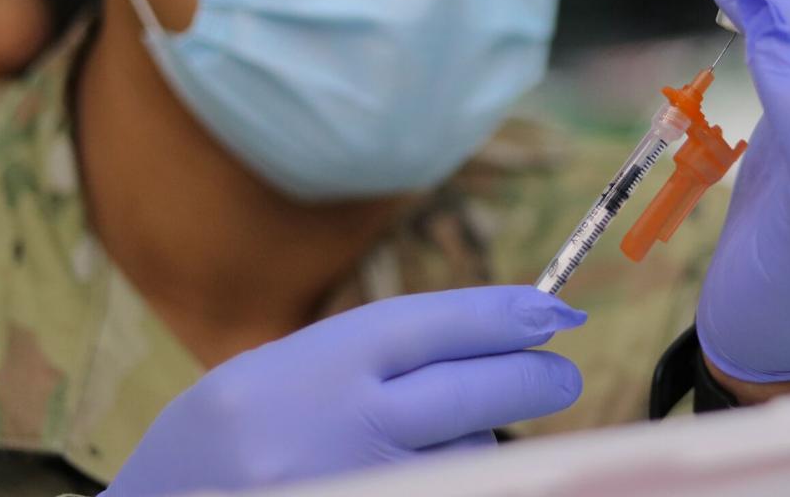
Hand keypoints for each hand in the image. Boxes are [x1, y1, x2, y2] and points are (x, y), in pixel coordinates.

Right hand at [103, 287, 585, 495]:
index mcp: (316, 366)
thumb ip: (377, 355)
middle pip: (474, 389)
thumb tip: (496, 337)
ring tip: (429, 440)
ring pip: (471, 450)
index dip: (503, 314)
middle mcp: (342, 427)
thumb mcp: (283, 371)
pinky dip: (461, 475)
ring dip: (478, 438)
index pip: (435, 324)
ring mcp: (364, 483)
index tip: (553, 311)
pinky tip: (434, 467)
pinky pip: (457, 488)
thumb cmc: (229, 438)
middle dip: (533, 378)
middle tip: (561, 374)